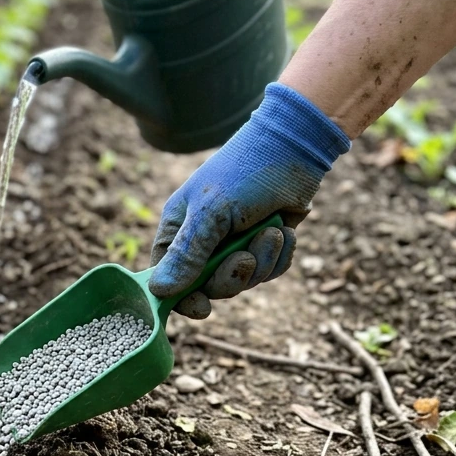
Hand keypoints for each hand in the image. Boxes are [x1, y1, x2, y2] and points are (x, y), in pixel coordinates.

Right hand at [149, 83, 351, 318]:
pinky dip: (280, 256)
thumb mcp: (211, 212)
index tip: (202, 309)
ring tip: (271, 231)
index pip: (168, 279)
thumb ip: (187, 254)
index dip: (182, 299)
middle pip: (209, 288)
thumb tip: (160, 291)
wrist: (295, 147)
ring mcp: (235, 244)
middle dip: (233, 277)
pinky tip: (283, 230)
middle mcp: (203, 241)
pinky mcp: (264, 245)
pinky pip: (269, 271)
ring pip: (244, 281)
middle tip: (245, 258)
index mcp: (178, 231)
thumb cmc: (245, 172)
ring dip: (262, 261)